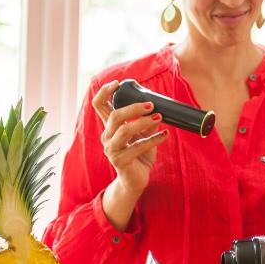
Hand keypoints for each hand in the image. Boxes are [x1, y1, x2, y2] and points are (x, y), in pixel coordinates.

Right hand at [92, 80, 168, 195]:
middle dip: (134, 108)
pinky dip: (154, 139)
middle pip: (115, 115)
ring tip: (159, 118)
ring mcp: (111, 149)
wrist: (136, 180)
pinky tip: (165, 135)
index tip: (117, 83)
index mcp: (110, 127)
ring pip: (125, 130)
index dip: (104, 92)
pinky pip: (137, 147)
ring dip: (144, 122)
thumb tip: (158, 107)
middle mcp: (107, 137)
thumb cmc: (139, 155)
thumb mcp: (144, 135)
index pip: (99, 105)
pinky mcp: (120, 161)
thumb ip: (147, 122)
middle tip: (151, 105)